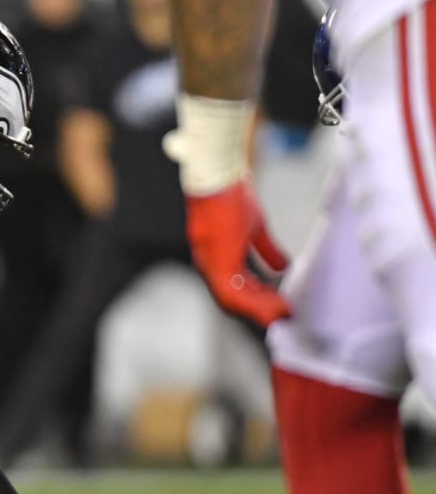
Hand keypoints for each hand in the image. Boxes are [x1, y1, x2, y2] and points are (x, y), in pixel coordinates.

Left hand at [185, 180, 290, 327]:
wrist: (218, 178)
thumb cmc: (231, 197)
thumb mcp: (256, 228)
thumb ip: (267, 251)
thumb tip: (282, 267)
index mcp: (217, 258)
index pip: (235, 287)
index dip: (256, 300)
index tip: (279, 306)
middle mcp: (209, 265)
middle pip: (232, 299)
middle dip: (259, 309)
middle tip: (284, 315)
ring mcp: (209, 265)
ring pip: (232, 300)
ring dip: (259, 310)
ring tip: (283, 315)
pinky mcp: (216, 262)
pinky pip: (232, 293)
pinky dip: (254, 303)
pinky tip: (274, 308)